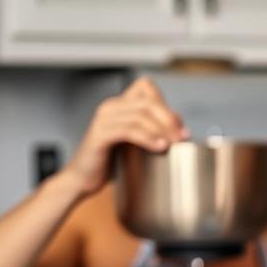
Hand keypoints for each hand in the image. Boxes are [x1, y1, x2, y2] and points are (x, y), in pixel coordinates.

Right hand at [61, 77, 188, 197]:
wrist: (83, 180)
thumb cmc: (111, 163)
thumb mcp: (135, 143)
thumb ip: (151, 131)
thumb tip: (181, 130)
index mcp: (120, 105)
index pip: (146, 87)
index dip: (166, 104)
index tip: (180, 127)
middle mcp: (111, 107)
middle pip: (148, 102)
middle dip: (169, 119)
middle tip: (182, 137)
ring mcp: (103, 119)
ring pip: (140, 115)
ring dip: (162, 129)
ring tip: (174, 144)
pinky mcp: (99, 135)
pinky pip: (128, 131)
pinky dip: (147, 138)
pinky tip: (160, 147)